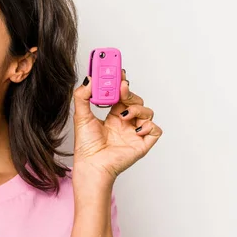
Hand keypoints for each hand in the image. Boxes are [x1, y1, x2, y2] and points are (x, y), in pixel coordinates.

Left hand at [72, 69, 162, 186]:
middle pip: (135, 100)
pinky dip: (148, 126)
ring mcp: (135, 132)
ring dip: (137, 109)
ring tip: (123, 114)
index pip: (121, 94)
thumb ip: (83, 96)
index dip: (121, 82)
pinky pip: (155, 130)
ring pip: (147, 112)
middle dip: (129, 92)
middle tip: (121, 86)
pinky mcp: (142, 143)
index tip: (118, 71)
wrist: (91, 165)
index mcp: (113, 115)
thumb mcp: (81, 116)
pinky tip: (134, 129)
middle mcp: (125, 122)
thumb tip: (89, 79)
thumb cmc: (87, 146)